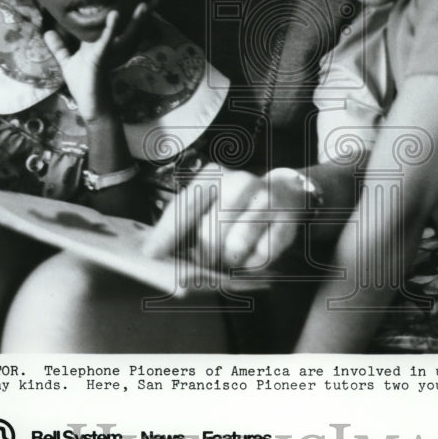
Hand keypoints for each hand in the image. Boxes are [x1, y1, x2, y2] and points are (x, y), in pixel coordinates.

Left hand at [43, 2, 151, 122]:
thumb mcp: (68, 62)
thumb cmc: (83, 84)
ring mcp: (107, 52)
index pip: (115, 24)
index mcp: (103, 44)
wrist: (90, 106)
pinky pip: (105, 41)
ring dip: (135, 19)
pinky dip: (109, 29)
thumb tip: (48, 32)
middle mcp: (110, 46)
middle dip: (140, 15)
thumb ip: (60, 47)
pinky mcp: (100, 58)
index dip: (126, 12)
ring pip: (124, 33)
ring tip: (144, 3)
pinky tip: (114, 16)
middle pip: (127, 27)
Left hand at [144, 164, 310, 270]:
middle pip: (210, 231)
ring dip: (229, 259)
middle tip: (204, 261)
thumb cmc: (235, 208)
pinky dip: (253, 262)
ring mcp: (266, 200)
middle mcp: (241, 182)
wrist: (285, 194)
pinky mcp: (286, 220)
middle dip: (202, 254)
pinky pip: (262, 255)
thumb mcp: (209, 207)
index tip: (151, 256)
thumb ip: (185, 228)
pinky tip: (253, 253)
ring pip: (236, 245)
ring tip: (230, 256)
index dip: (167, 234)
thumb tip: (158, 257)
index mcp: (214, 176)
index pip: (185, 206)